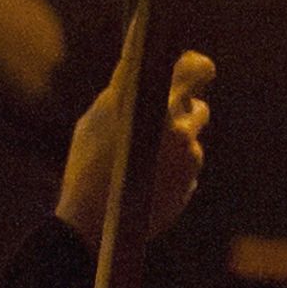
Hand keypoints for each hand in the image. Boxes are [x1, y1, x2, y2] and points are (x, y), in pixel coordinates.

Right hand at [58, 48, 213, 251]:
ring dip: (177, 143)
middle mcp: (179, 126)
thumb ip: (126, 92)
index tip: (189, 67)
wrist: (94, 221)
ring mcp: (188, 157)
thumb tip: (137, 69)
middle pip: (198, 106)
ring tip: (145, 159)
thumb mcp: (98, 116)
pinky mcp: (190, 183)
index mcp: (156, 101)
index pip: (195, 68)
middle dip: (183, 110)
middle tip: (160, 119)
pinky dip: (174, 170)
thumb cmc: (88, 162)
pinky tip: (147, 180)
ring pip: (191, 139)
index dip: (195, 66)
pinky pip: (187, 167)